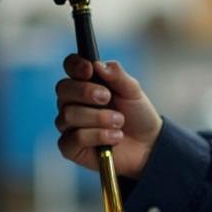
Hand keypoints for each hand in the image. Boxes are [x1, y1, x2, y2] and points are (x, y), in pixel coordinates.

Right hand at [54, 56, 162, 177]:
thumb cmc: (136, 115)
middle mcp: (72, 102)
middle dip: (86, 92)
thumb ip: (117, 75)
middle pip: (63, 89)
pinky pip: (74, 139)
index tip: (89, 69)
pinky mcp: (70, 147)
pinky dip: (98, 136)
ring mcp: (69, 125)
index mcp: (85, 83)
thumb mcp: (133, 91)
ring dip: (99, 118)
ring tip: (119, 122)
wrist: (148, 144)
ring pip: (69, 115)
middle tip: (107, 97)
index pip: (70, 66)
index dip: (75, 65)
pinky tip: (115, 137)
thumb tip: (98, 64)